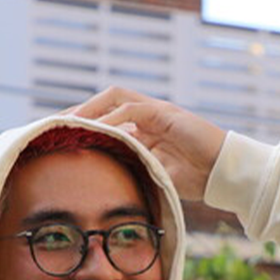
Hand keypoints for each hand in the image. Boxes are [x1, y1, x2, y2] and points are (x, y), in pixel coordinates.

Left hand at [66, 87, 225, 201]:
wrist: (225, 174)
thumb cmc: (195, 180)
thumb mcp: (154, 175)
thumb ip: (133, 169)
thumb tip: (101, 181)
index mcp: (145, 128)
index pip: (107, 116)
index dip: (83, 122)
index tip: (59, 136)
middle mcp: (149, 115)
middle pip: (106, 100)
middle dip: (79, 110)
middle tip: (53, 124)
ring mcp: (158, 112)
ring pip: (116, 98)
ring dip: (90, 109)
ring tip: (68, 123)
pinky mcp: (168, 114)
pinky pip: (133, 109)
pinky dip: (113, 118)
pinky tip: (96, 129)